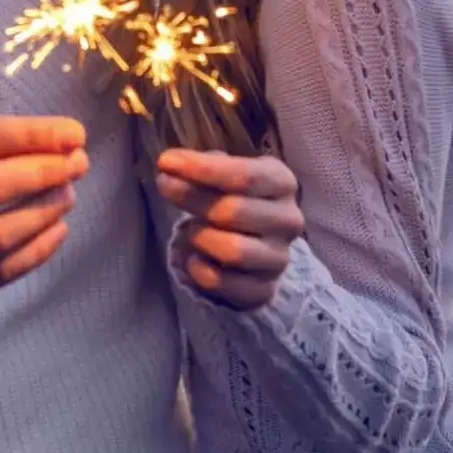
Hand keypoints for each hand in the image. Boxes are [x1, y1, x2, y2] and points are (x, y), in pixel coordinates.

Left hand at [155, 148, 304, 309]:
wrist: (254, 245)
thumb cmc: (234, 197)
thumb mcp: (223, 174)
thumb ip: (200, 168)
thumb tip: (170, 166)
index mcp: (282, 182)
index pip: (245, 175)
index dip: (203, 169)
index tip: (166, 162)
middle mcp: (288, 220)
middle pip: (234, 211)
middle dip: (192, 198)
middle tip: (165, 186)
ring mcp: (279, 258)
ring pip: (233, 250)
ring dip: (200, 237)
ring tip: (190, 231)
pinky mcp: (264, 289)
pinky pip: (223, 282)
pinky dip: (199, 270)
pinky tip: (194, 258)